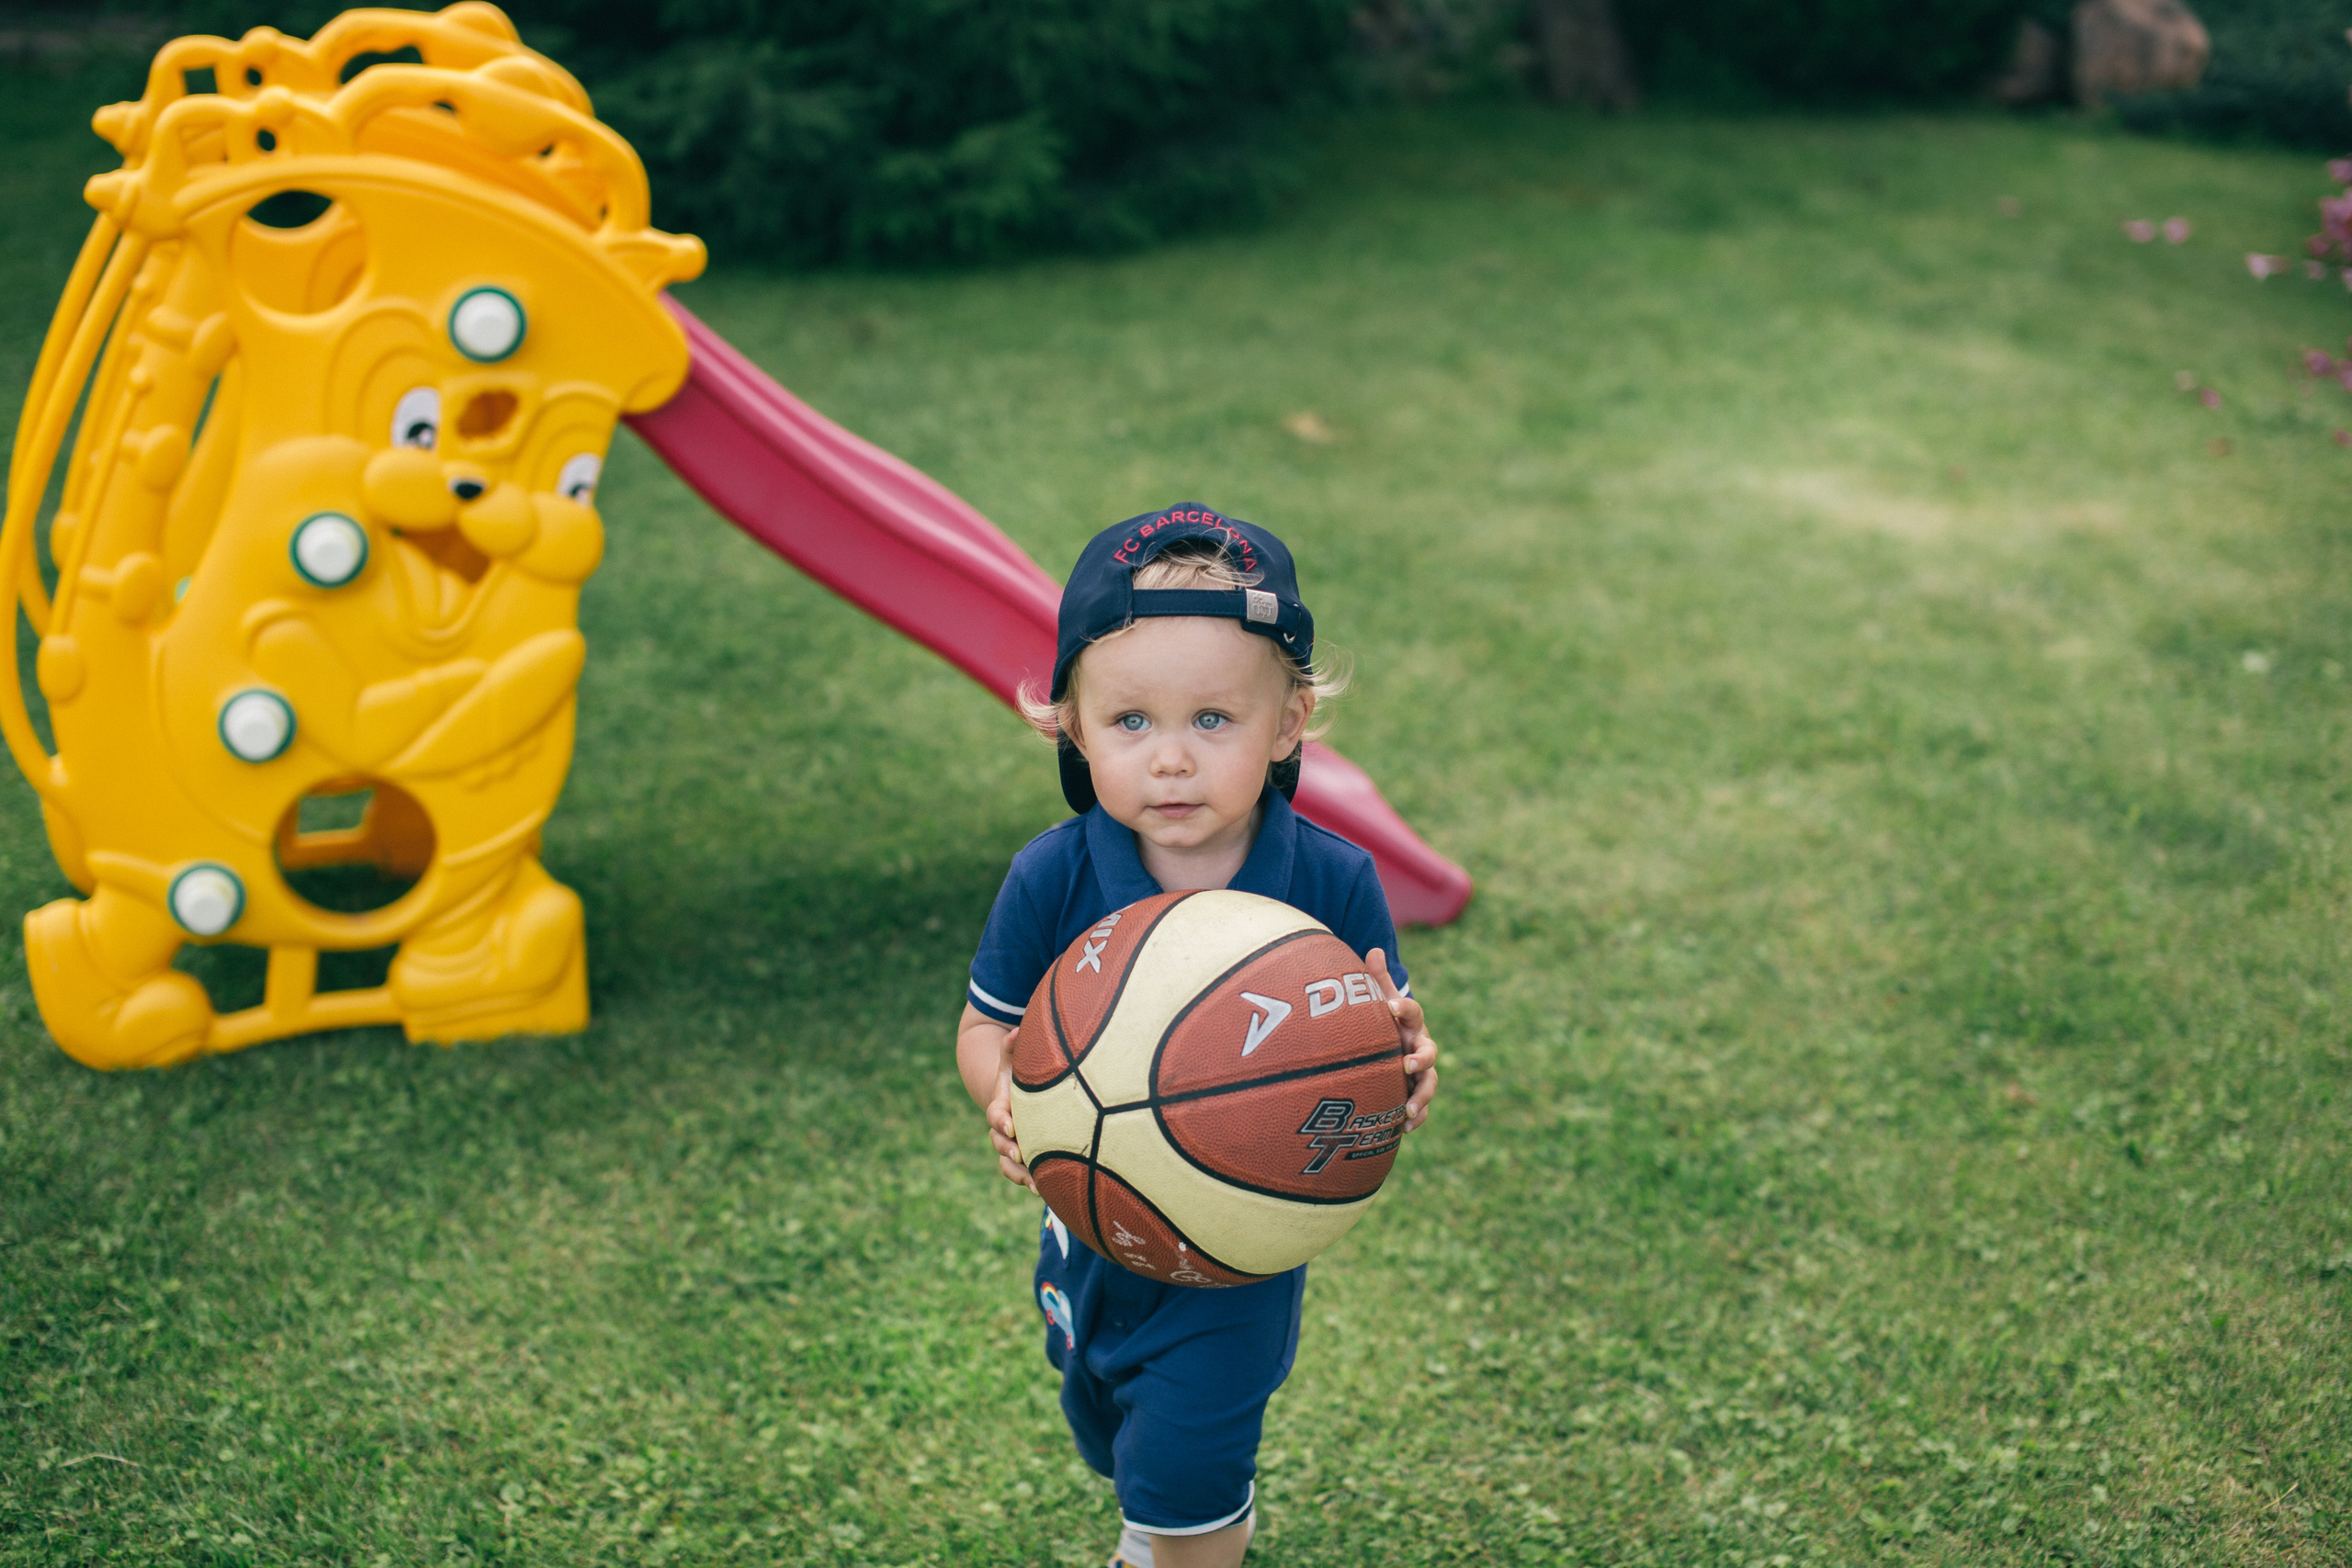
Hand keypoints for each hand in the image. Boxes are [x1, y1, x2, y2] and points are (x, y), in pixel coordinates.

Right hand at [986, 1029, 1036, 1190]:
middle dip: (1009, 1149)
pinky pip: (1021, 1173)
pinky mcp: (1023, 1157)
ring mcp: (1012, 1146)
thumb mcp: (1014, 1060)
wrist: (1017, 1096)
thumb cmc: (1019, 1075)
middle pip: (1000, 1143)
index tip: (1011, 1124)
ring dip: (1019, 1173)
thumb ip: (1012, 1047)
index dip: (1001, 1120)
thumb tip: (1015, 1031)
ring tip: (1034, 1184)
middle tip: (1022, 1153)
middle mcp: (1004, 1129)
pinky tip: (1044, 1191)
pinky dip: (1029, 1182)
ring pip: (1008, 1163)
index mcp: (1001, 1106)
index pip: (996, 1114)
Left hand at [1364, 949, 1437, 1132]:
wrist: (1390, 1040)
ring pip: (1429, 1083)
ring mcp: (1419, 1070)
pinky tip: (1402, 1129)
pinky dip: (1415, 1118)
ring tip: (1407, 1110)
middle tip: (1407, 1064)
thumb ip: (1376, 978)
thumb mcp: (1378, 997)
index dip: (1403, 1007)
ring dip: (1421, 1096)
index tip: (1390, 1006)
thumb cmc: (1382, 1018)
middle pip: (1429, 1052)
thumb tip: (1374, 950)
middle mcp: (1419, 1045)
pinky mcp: (1414, 1091)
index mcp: (1409, 1020)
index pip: (1411, 1010)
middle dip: (1421, 1058)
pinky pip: (1421, 1107)